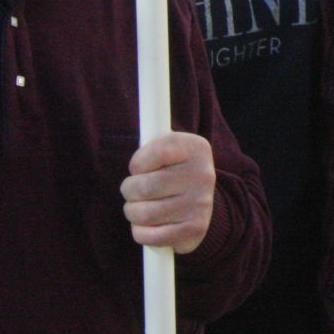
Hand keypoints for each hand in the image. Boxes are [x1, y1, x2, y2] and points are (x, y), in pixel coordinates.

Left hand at [122, 132, 215, 253]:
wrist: (202, 204)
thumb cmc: (171, 171)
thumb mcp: (166, 147)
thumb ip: (151, 136)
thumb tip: (145, 97)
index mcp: (196, 147)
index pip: (155, 151)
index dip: (138, 163)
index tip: (141, 167)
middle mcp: (204, 174)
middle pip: (143, 186)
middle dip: (130, 190)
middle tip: (136, 190)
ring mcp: (201, 203)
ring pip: (142, 213)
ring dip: (133, 212)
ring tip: (141, 207)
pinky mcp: (195, 229)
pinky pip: (149, 236)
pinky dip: (141, 232)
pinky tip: (149, 225)